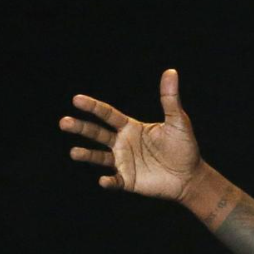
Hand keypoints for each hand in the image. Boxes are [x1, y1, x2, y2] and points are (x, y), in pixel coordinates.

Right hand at [60, 69, 201, 199]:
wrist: (190, 176)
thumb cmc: (184, 147)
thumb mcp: (178, 122)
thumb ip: (170, 99)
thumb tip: (171, 72)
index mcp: (131, 127)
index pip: (108, 115)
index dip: (93, 107)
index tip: (76, 99)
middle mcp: (122, 143)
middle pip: (97, 134)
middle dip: (81, 127)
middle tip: (64, 122)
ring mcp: (123, 162)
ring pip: (99, 157)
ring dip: (87, 155)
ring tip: (74, 152)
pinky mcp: (128, 180)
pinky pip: (114, 180)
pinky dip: (108, 181)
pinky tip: (103, 180)